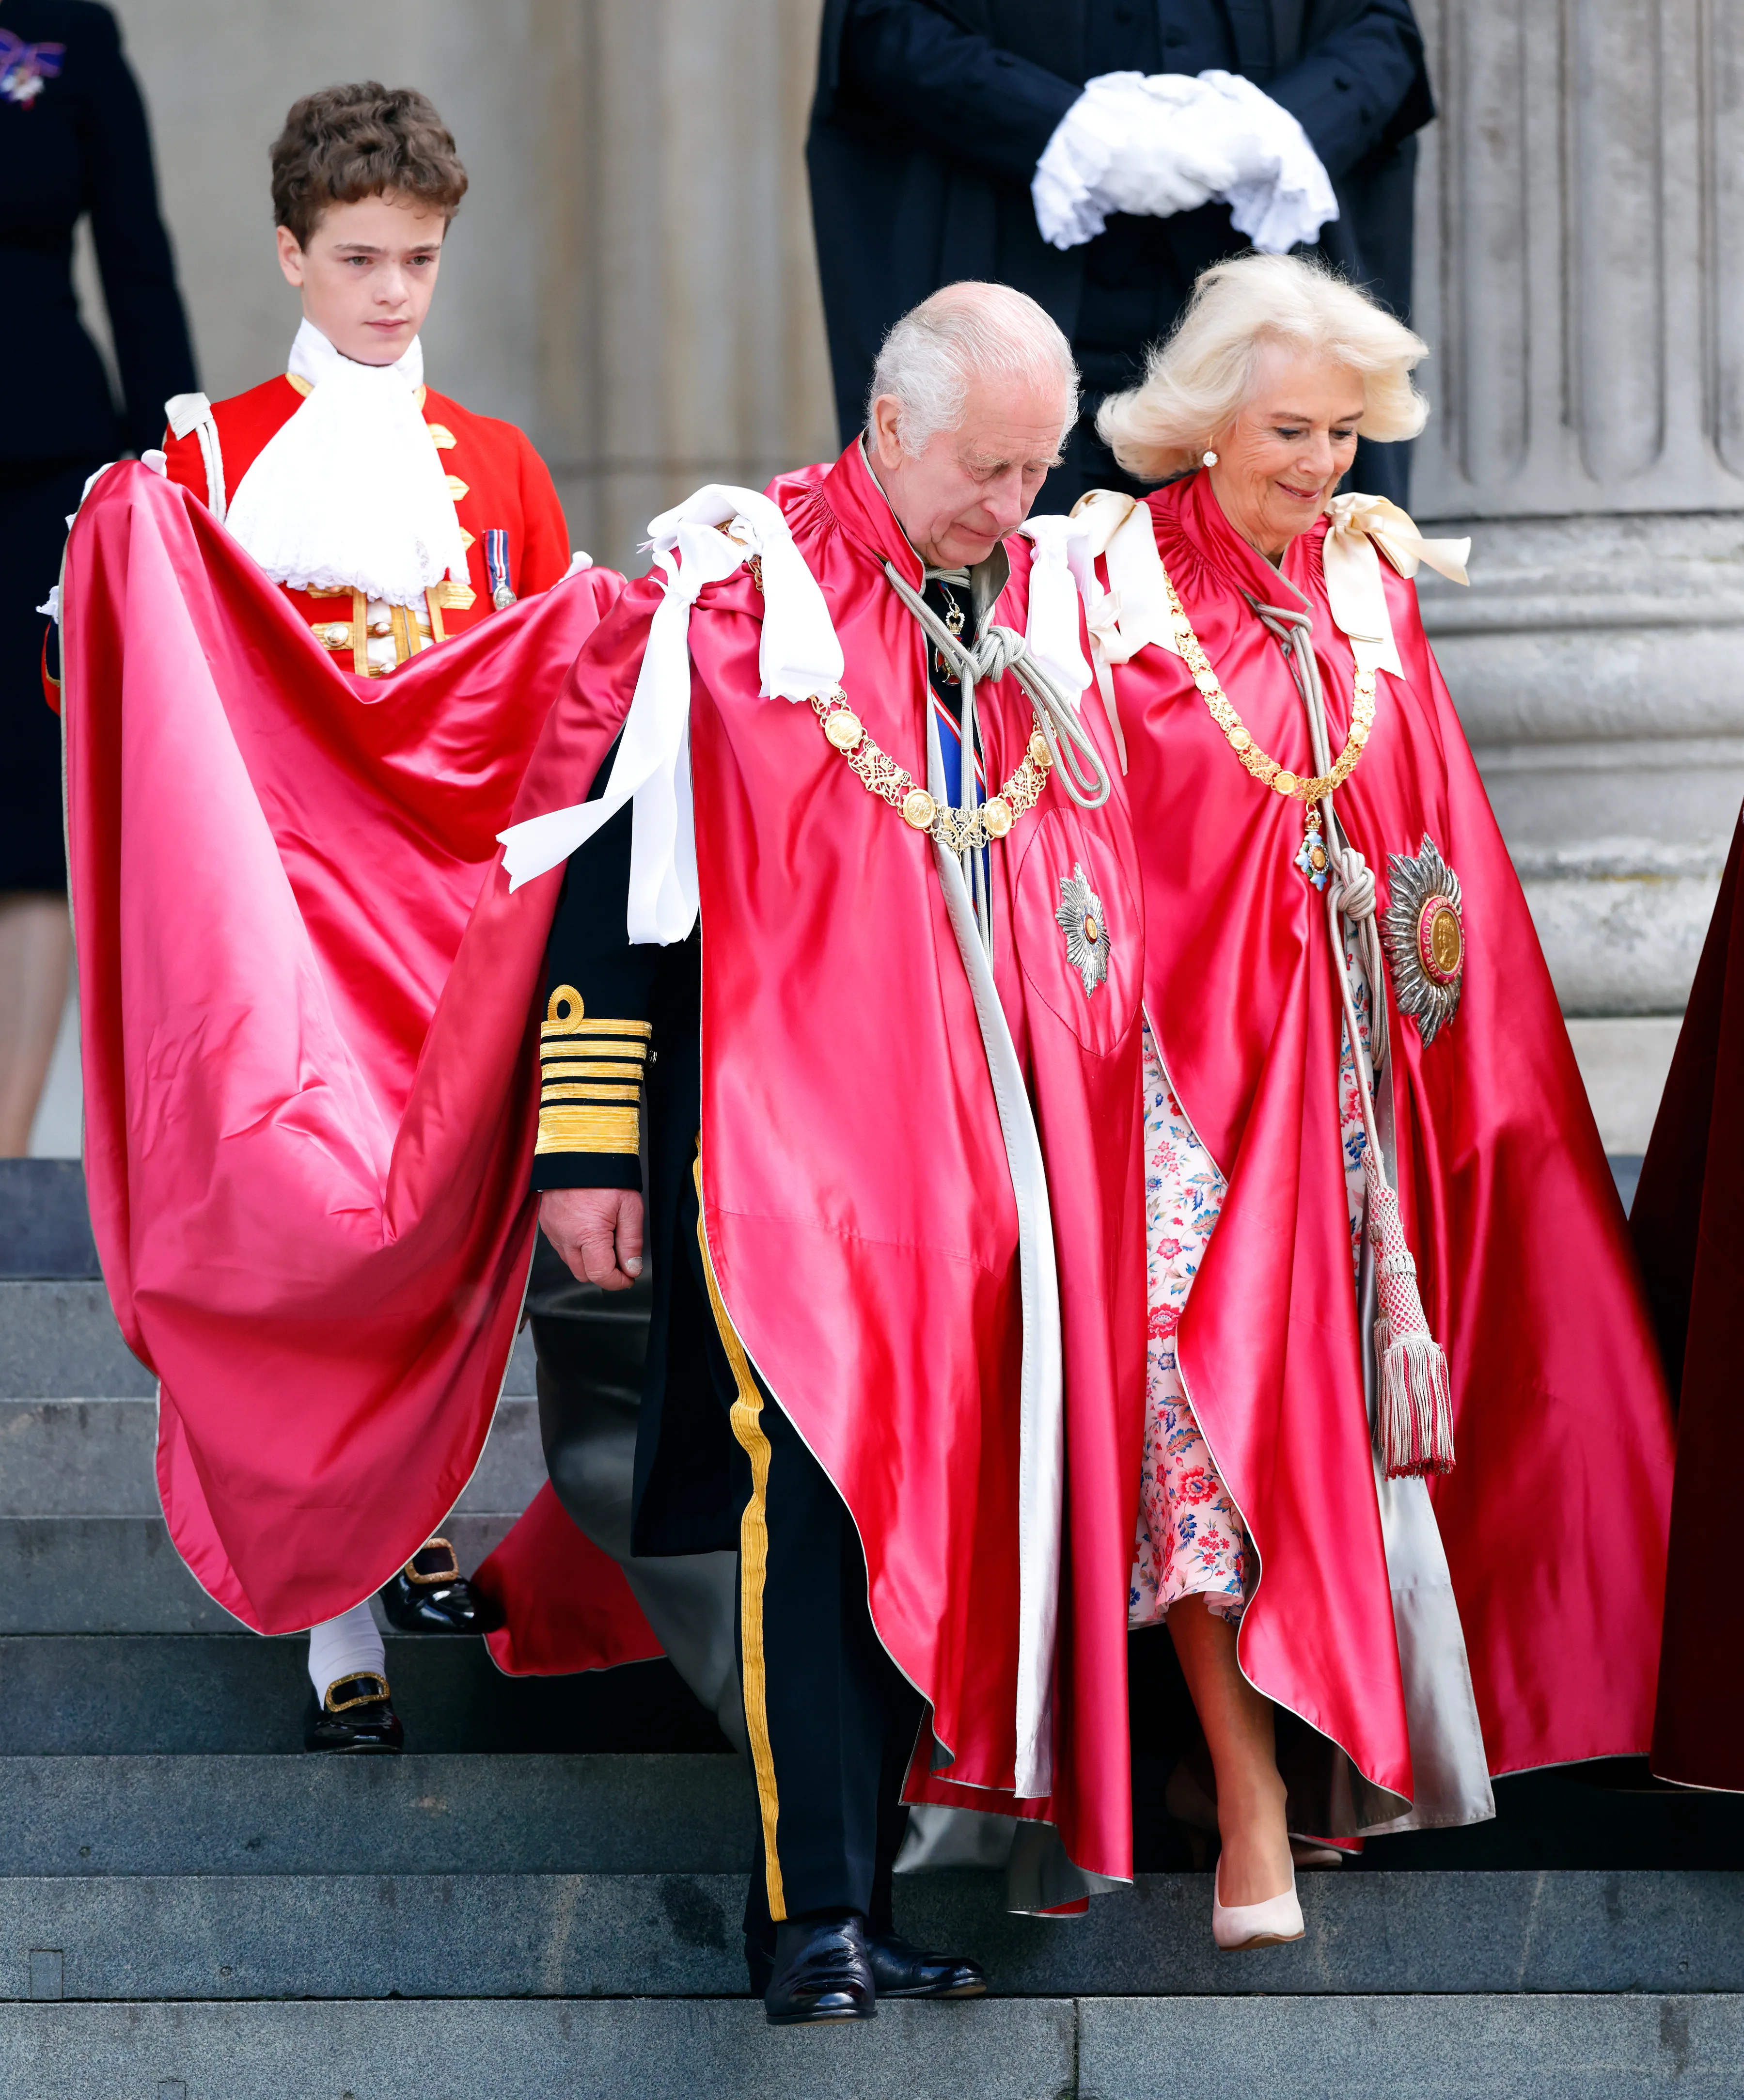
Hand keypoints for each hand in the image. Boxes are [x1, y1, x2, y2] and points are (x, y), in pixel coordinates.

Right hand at [539, 1186, 644, 1290]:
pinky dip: (576, 1247)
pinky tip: (589, 1231)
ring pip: (571, 1263)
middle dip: (603, 1273)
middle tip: (620, 1260)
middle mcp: (565, 1237)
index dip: (618, 1282)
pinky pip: (561, 1248)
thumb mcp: (630, 1208)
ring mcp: (553, 1231)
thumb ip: (631, 1242)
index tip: (629, 1277)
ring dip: (589, 1260)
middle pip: (584, 1274)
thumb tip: (632, 1268)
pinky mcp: (547, 1224)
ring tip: (605, 1240)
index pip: (600, 1275)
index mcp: (588, 1234)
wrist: (578, 1151)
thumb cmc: (605, 1176)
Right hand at [1100, 76, 1244, 219]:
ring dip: (1180, 198)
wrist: (1074, 135)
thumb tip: (1191, 109)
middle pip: (1196, 198)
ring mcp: (1144, 193)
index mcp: (1172, 148)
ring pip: (1174, 207)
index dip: (1222, 174)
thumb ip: (1174, 112)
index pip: (1212, 172)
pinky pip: (1151, 208)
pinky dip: (1158, 201)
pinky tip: (1156, 188)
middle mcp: (1162, 176)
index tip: (1226, 172)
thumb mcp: (1149, 104)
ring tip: (1179, 184)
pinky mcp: (1128, 202)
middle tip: (1203, 179)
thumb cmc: (1112, 111)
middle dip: (1203, 190)